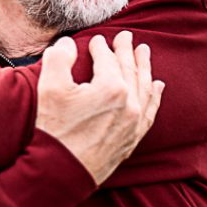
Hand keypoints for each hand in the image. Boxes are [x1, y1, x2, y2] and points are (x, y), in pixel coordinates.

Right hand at [35, 32, 164, 184]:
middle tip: (126, 36)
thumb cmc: (54, 129)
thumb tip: (68, 43)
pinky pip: (150, 111)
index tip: (97, 40)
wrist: (61, 171)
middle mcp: (129, 103)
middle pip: (129, 69)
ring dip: (144, 67)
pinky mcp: (134, 137)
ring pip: (144, 87)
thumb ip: (59, 58)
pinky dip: (154, 95)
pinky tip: (157, 86)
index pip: (108, 59)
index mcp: (111, 87)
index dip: (101, 47)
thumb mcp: (50, 87)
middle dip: (126, 51)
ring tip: (144, 52)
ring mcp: (134, 121)